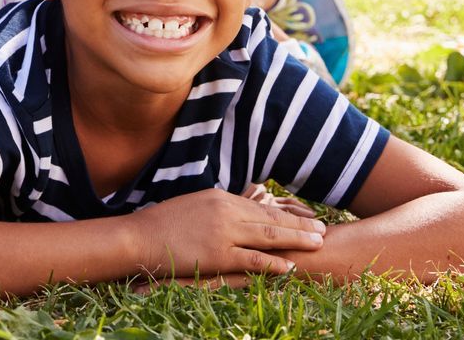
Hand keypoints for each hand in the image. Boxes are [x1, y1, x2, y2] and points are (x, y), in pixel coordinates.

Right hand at [127, 187, 326, 279]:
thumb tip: (238, 211)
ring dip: (296, 240)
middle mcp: (227, 211)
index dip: (286, 213)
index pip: (262, 206)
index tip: (306, 217)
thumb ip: (219, 209)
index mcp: (221, 197)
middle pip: (271, 218)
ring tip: (318, 243)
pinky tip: (289, 266)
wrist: (140, 236)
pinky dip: (273, 263)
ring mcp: (224, 233)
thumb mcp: (195, 205)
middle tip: (323, 228)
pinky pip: (252, 260)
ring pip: (268, 236)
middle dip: (300, 224)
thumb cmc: (163, 223)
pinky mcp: (218, 255)